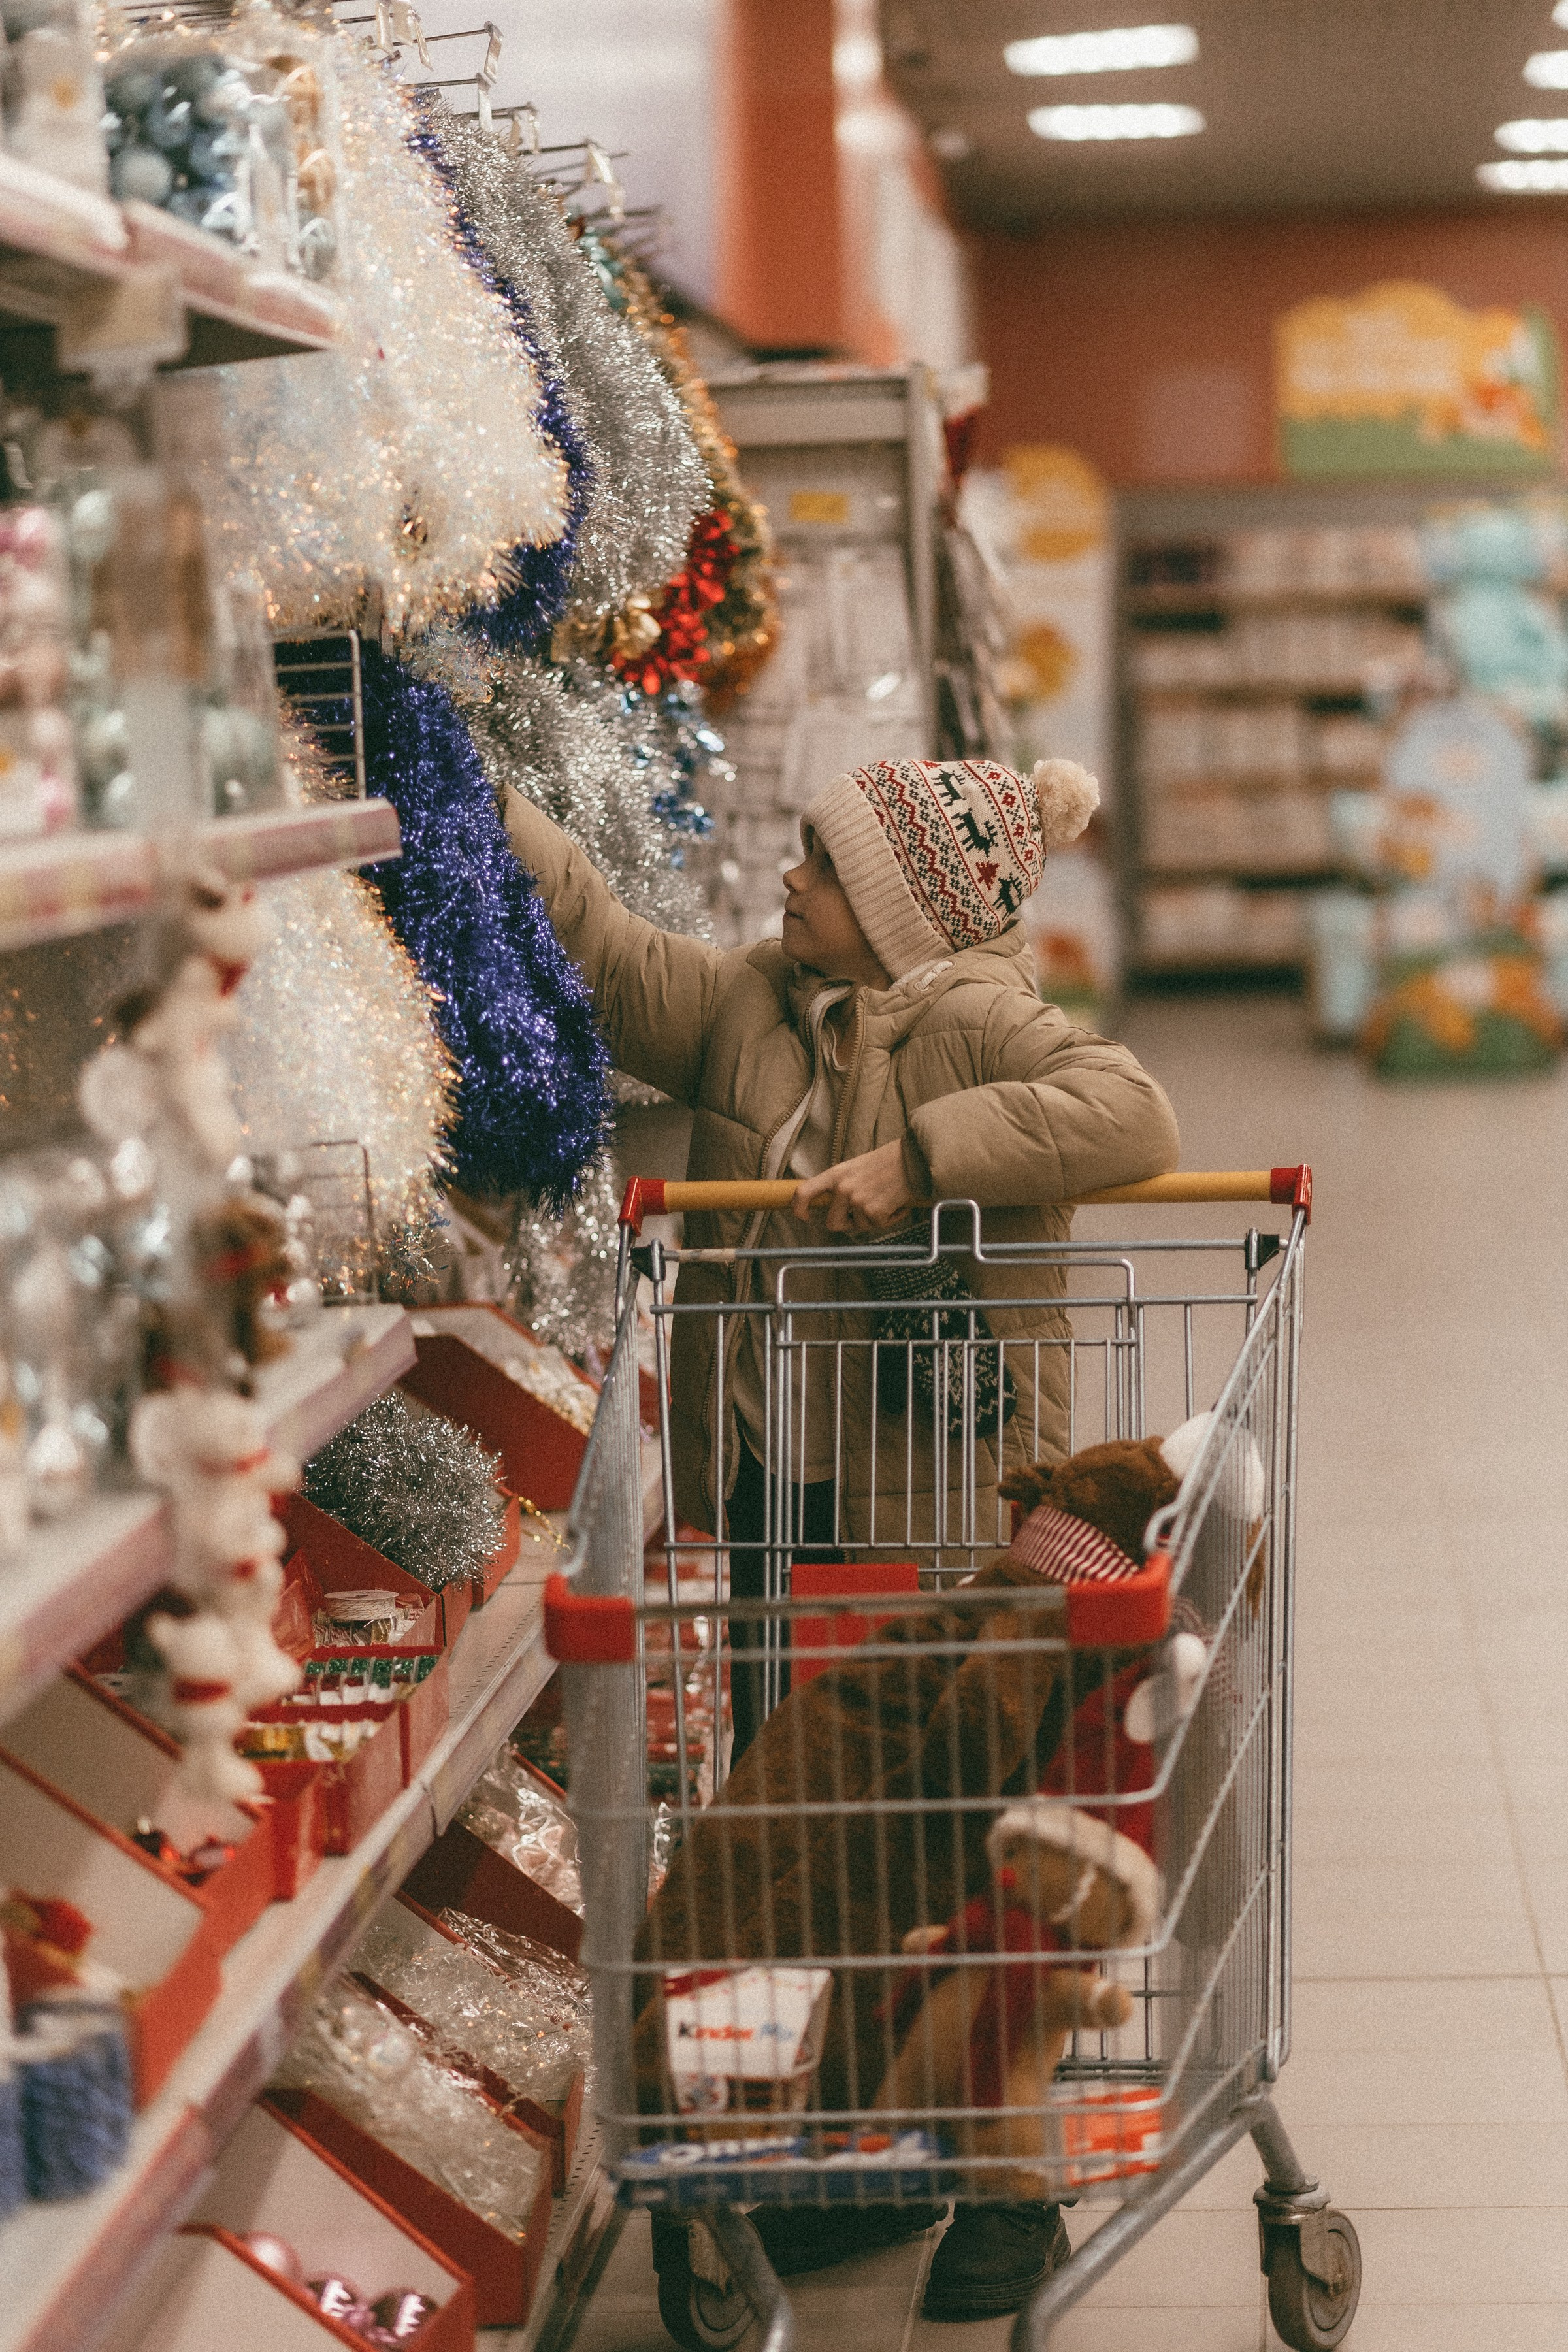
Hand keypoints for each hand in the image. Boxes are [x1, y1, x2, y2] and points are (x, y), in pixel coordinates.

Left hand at [793, 1140, 917, 1233]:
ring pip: (859, 1226)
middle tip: (863, 1214)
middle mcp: (843, 1188)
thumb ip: (840, 1185)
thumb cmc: (887, 1162)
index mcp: (835, 1174)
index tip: (803, 1217)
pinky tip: (896, 1205)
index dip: (798, 1208)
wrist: (913, 1159)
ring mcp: (858, 1200)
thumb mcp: (855, 1168)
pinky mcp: (875, 1211)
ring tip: (885, 1201)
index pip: (804, 1192)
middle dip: (847, 1224)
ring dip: (873, 1219)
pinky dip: (889, 1219)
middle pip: (832, 1223)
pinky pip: (877, 1226)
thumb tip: (831, 1205)